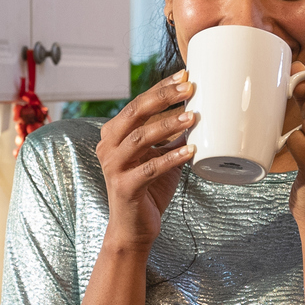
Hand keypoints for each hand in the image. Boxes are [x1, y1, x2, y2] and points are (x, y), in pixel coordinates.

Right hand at [96, 70, 197, 249]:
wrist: (132, 228)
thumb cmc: (147, 189)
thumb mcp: (159, 156)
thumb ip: (170, 136)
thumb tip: (196, 111)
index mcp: (114, 135)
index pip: (138, 103)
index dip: (161, 88)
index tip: (185, 76)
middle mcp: (108, 147)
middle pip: (135, 113)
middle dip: (164, 98)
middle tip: (190, 88)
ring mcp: (113, 167)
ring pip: (141, 138)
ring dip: (169, 125)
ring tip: (193, 117)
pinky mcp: (125, 187)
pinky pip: (150, 168)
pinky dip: (172, 157)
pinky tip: (191, 149)